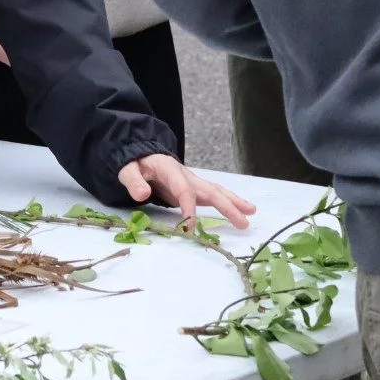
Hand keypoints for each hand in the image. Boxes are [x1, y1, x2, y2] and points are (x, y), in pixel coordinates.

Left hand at [117, 153, 256, 229]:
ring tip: (252, 213)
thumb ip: (133, 181)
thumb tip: (142, 194)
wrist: (141, 154)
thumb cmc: (135, 163)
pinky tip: (239, 212)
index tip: (189, 225)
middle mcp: (186, 175)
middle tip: (243, 221)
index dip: (188, 206)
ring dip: (234, 202)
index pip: (183, 189)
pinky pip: (212, 196)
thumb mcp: (127, 168)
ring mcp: (192, 181)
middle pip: (209, 190)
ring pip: (216, 191)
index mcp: (170, 169)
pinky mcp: (193, 188)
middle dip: (227, 206)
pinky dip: (227, 203)